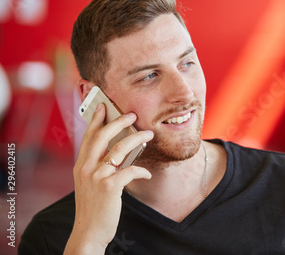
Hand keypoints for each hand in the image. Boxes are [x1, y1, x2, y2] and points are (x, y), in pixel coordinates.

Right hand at [64, 103, 153, 253]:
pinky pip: (130, 171)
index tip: (103, 106)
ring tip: (149, 134)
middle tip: (132, 114)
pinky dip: (141, 170)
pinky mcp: (110, 187)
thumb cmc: (95, 207)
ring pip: (119, 149)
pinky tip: (147, 173)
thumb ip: (101, 167)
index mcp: (81, 166)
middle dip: (118, 122)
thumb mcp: (92, 184)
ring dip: (137, 139)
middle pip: (102, 136)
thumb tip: (121, 153)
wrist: (89, 232)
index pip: (88, 137)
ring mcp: (97, 177)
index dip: (96, 120)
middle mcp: (86, 168)